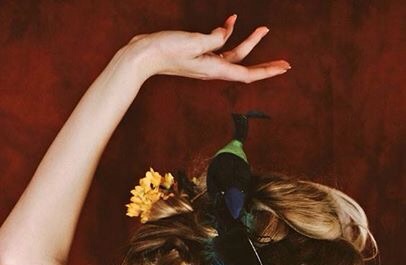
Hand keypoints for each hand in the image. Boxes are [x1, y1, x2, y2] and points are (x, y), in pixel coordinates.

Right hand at [126, 15, 290, 82]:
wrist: (143, 56)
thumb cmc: (165, 50)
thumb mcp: (192, 41)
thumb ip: (213, 38)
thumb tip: (227, 33)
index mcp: (214, 69)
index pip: (247, 73)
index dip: (268, 71)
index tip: (284, 69)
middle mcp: (213, 69)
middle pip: (245, 66)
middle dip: (266, 63)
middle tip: (286, 63)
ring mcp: (206, 62)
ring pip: (234, 54)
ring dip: (250, 42)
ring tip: (264, 29)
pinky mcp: (199, 54)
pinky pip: (220, 46)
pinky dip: (229, 34)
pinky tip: (232, 21)